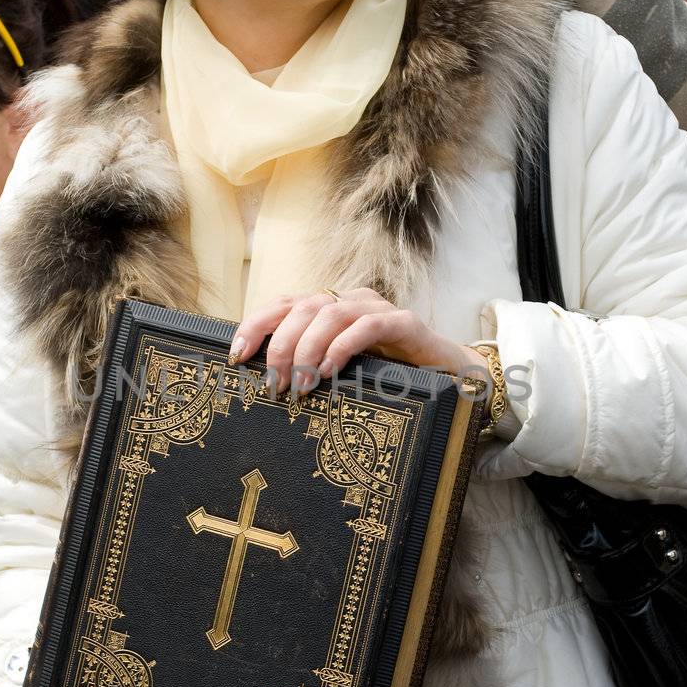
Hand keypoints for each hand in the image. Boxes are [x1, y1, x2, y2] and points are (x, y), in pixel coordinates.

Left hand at [228, 288, 486, 394]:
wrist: (449, 377)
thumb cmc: (388, 376)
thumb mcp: (340, 370)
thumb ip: (311, 366)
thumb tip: (267, 384)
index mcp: (330, 306)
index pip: (283, 305)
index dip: (255, 325)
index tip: (237, 356)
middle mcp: (350, 300)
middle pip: (301, 308)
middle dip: (280, 347)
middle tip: (274, 386)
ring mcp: (377, 308)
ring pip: (329, 314)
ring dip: (307, 350)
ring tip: (300, 385)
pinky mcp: (404, 323)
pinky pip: (367, 326)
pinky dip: (342, 347)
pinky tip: (329, 372)